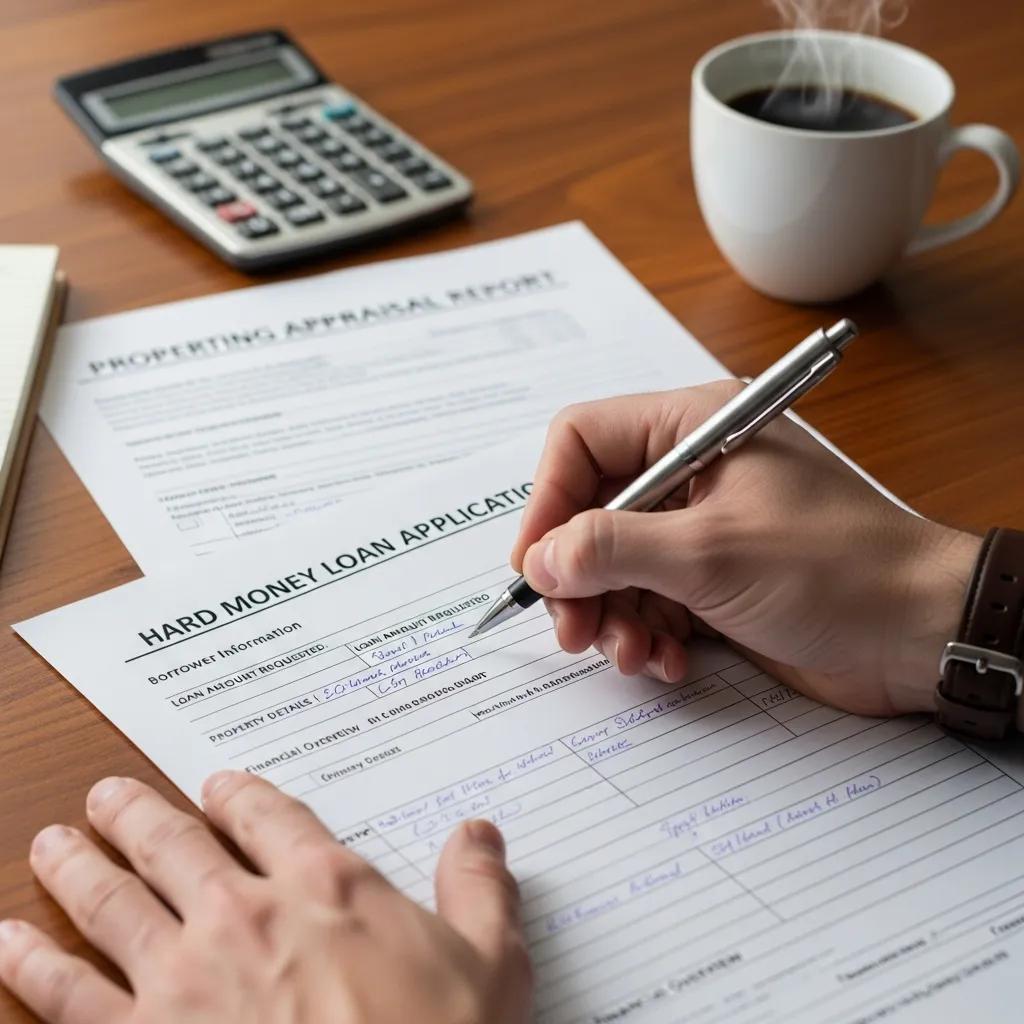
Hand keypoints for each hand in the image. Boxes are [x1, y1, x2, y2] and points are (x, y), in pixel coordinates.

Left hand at [0, 773, 530, 1023]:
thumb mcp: (491, 966)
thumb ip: (481, 890)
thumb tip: (479, 835)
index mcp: (327, 887)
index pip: (270, 816)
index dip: (238, 793)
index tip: (217, 784)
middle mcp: (247, 916)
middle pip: (176, 844)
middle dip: (137, 814)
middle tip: (109, 796)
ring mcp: (186, 978)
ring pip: (114, 901)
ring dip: (78, 866)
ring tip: (53, 842)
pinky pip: (70, 996)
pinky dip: (34, 963)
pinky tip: (11, 942)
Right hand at [511, 382, 980, 717]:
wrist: (922, 634)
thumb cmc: (838, 570)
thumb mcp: (709, 554)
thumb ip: (612, 549)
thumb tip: (541, 559)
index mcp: (695, 428)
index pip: (584, 441)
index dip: (548, 501)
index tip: (534, 565)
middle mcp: (692, 470)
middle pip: (592, 511)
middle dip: (578, 576)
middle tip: (573, 631)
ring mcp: (702, 527)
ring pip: (615, 564)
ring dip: (611, 615)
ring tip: (629, 654)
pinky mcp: (713, 579)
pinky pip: (650, 600)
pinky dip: (647, 634)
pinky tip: (666, 661)